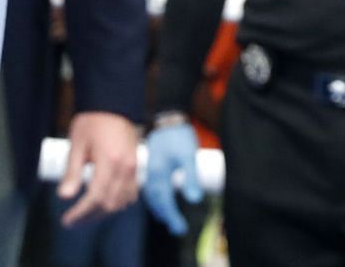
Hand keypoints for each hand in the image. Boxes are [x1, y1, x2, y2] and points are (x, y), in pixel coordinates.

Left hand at [57, 111, 139, 226]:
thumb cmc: (92, 121)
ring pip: (121, 202)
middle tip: (73, 220)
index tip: (67, 220)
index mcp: (109, 161)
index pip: (95, 198)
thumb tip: (64, 196)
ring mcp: (133, 168)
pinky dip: (118, 203)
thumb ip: (72, 172)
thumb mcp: (77, 144)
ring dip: (103, 212)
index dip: (81, 213)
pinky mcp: (135, 166)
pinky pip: (131, 194)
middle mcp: (124, 168)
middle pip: (109, 204)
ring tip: (85, 213)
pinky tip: (104, 202)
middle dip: (90, 216)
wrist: (113, 104)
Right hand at [139, 121, 202, 236]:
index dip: (172, 216)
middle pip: (156, 201)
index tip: (181, 228)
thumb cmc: (179, 134)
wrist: (167, 116)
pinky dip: (155, 197)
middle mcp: (151, 174)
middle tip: (178, 228)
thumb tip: (194, 200)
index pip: (165, 201)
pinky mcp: (151, 164)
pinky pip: (150, 187)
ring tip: (167, 218)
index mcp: (159, 173)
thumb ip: (191, 178)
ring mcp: (149, 169)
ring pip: (151, 195)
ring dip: (159, 208)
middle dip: (167, 215)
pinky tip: (160, 199)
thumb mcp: (189, 155)